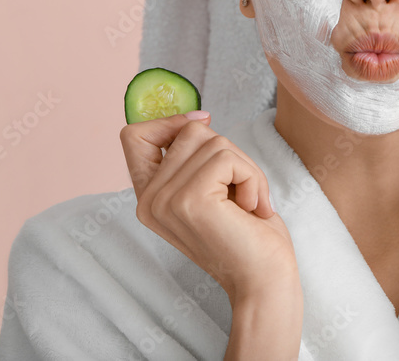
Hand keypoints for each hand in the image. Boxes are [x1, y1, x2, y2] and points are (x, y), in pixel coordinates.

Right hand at [119, 111, 300, 303]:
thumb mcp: (214, 187)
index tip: (203, 124)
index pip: (134, 135)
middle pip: (188, 131)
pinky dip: (252, 177)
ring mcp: (164, 200)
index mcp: (149, 196)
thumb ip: (195, 158)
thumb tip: (199, 117)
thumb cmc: (249, 234)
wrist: (265, 280)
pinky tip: (252, 208)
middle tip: (242, 192)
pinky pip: (227, 157)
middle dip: (230, 154)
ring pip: (212, 140)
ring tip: (248, 203)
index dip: (169, 122)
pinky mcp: (189, 200)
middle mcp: (148, 200)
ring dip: (245, 168)